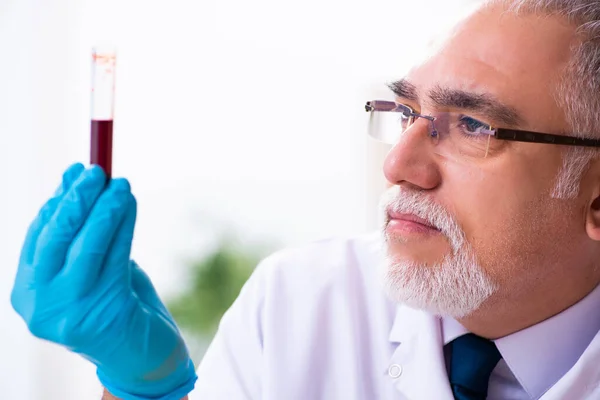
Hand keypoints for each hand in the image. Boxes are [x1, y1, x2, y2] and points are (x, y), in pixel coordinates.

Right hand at [11, 163, 196, 399]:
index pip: (38, 235)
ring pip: (86, 246)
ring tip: (121, 184)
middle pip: (54, 238)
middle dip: (77, 199)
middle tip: (97, 170)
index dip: (57, 200)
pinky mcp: (99, 315)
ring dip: (105, 208)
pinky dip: (123, 225)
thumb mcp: (90, 268)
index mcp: (27, 292)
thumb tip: (76, 179)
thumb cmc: (114, 305)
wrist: (139, 355)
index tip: (75, 171)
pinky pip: (114, 257)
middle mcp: (39, 305)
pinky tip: (130, 205)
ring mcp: (66, 313)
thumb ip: (80, 233)